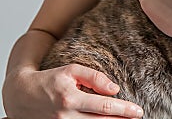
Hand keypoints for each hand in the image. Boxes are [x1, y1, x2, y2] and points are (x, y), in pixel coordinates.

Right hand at [2, 64, 143, 117]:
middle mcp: (65, 116)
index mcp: (70, 98)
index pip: (103, 106)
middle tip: (137, 116)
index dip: (123, 109)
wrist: (20, 94)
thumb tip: (114, 88)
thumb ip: (94, 77)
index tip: (137, 110)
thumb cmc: (49, 79)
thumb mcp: (71, 70)